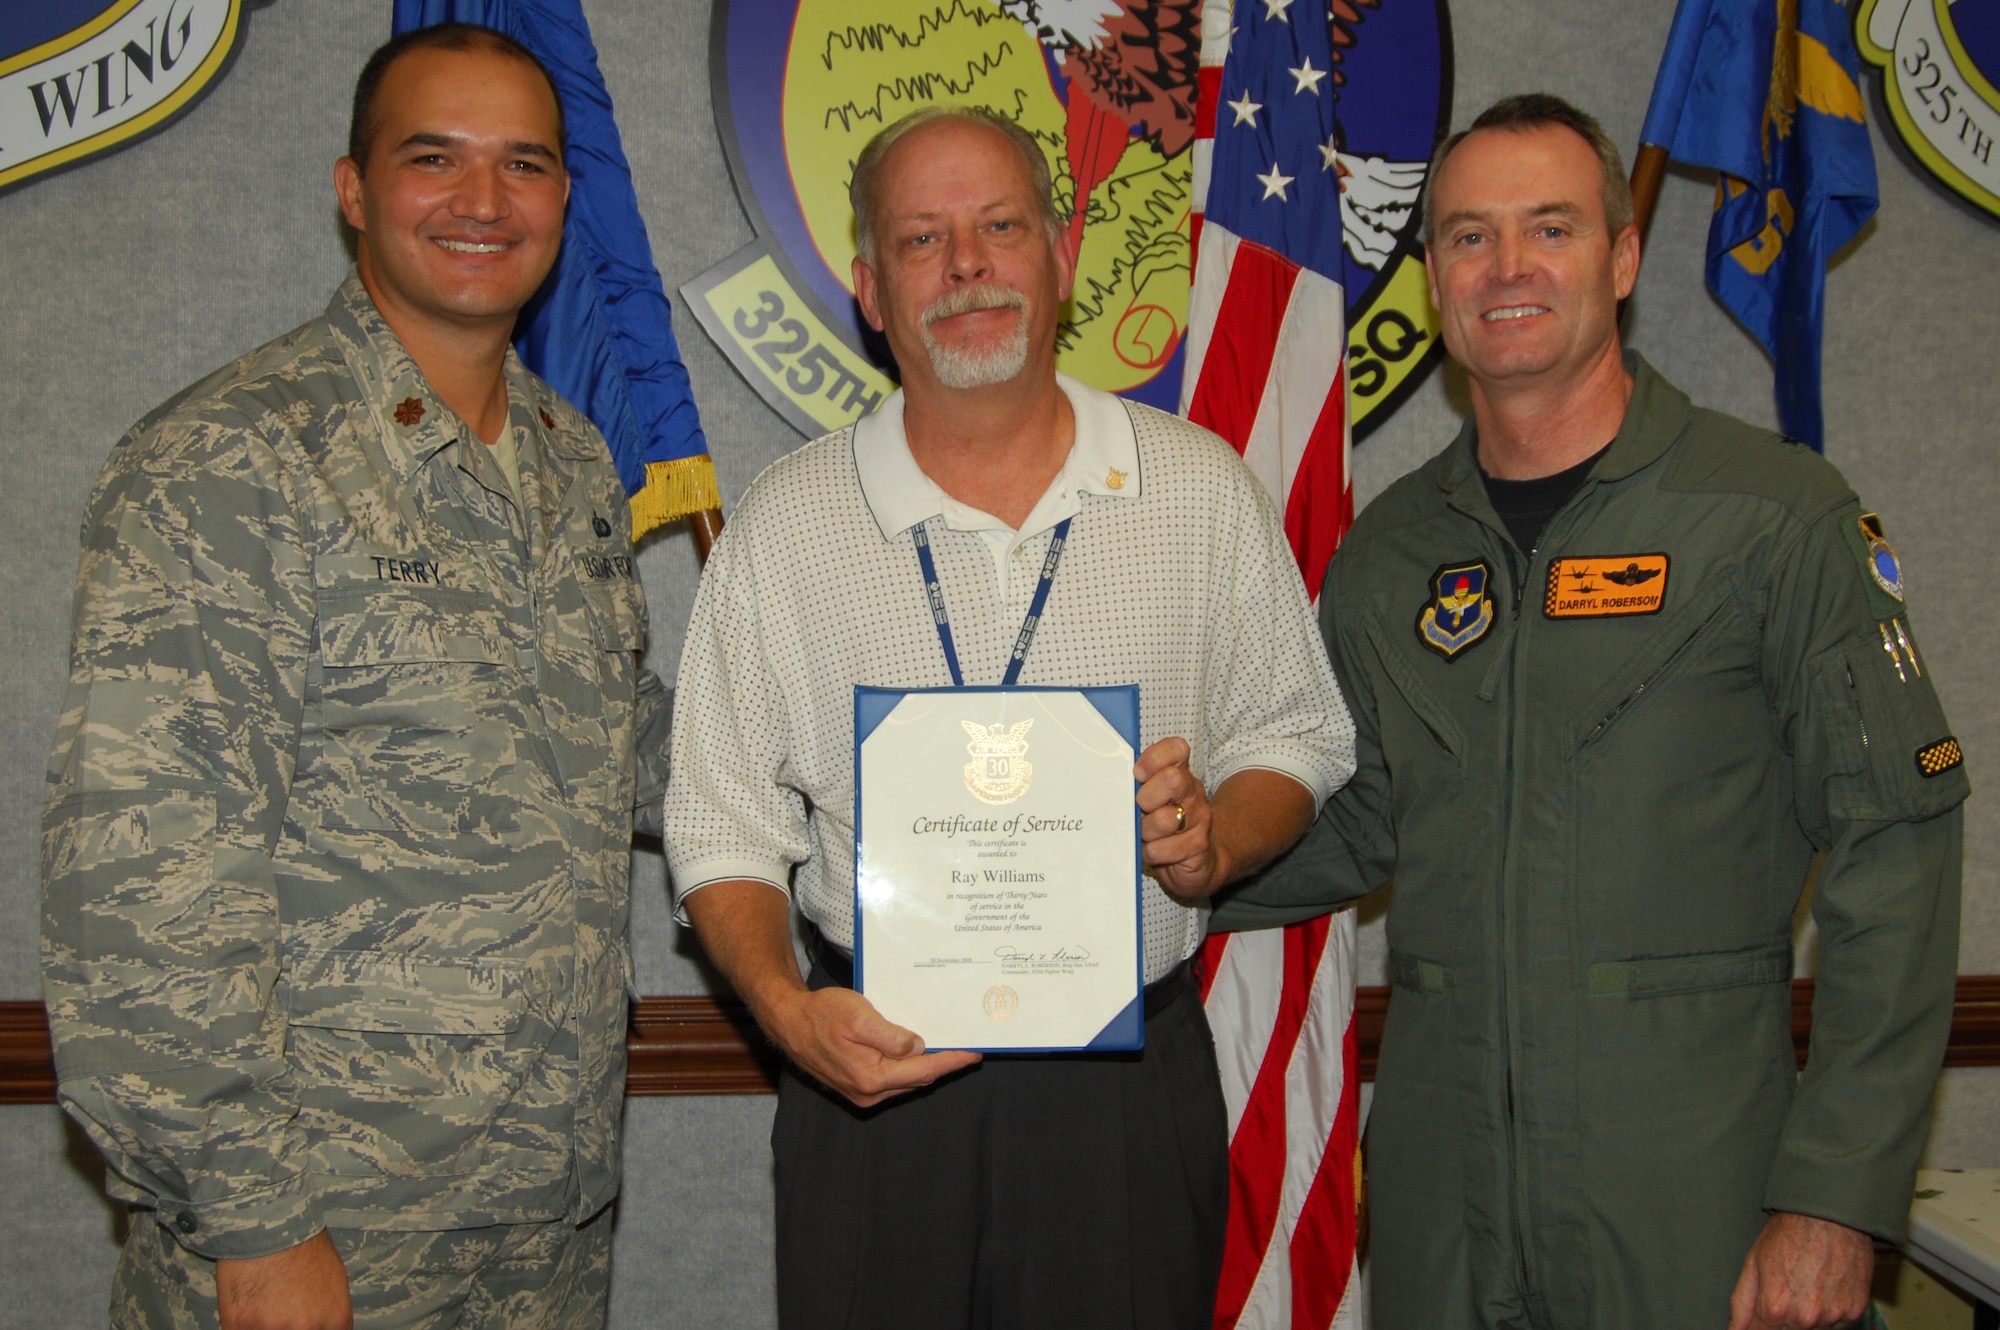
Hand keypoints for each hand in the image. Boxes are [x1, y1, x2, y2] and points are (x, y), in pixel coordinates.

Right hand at [216, 1230, 351, 1329]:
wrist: (271, 1221)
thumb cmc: (304, 1243)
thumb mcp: (335, 1279)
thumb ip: (330, 1313)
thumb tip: (322, 1327)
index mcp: (335, 1318)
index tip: (302, 1324)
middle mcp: (306, 1328)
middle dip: (289, 1328)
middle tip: (281, 1311)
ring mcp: (271, 1329)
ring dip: (264, 1325)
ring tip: (264, 1304)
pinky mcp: (239, 1325)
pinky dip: (243, 1324)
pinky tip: (247, 1305)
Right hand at [764, 983, 980, 1108]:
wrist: (789, 1023)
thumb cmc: (821, 1015)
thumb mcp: (860, 1017)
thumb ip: (892, 1036)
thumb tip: (918, 1047)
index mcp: (871, 1077)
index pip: (924, 1070)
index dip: (951, 1061)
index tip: (973, 1054)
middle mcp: (868, 1092)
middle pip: (917, 1078)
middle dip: (942, 1063)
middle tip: (965, 1047)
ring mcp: (861, 1093)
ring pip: (905, 1080)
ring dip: (924, 1065)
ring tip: (945, 1046)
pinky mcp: (856, 1086)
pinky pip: (891, 1079)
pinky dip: (906, 1066)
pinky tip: (913, 1050)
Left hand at [1135, 737, 1218, 896]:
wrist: (1198, 858)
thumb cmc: (1164, 823)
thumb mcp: (1151, 798)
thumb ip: (1137, 784)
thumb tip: (1108, 776)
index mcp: (1180, 773)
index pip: (1177, 749)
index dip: (1155, 758)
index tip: (1138, 774)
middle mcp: (1193, 792)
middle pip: (1172, 780)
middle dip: (1146, 798)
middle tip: (1141, 810)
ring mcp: (1199, 818)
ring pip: (1164, 819)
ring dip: (1145, 831)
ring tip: (1146, 835)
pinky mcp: (1198, 844)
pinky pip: (1162, 848)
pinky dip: (1150, 852)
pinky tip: (1153, 850)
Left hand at [1726, 1211, 1874, 1329]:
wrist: (1830, 1215)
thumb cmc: (1789, 1233)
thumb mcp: (1754, 1262)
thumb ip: (1742, 1303)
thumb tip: (1734, 1329)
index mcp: (1775, 1307)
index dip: (1757, 1327)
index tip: (1762, 1315)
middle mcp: (1805, 1318)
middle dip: (1781, 1321)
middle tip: (1786, 1291)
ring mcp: (1833, 1316)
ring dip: (1806, 1318)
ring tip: (1805, 1285)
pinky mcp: (1855, 1311)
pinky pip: (1837, 1324)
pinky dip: (1829, 1313)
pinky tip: (1824, 1288)